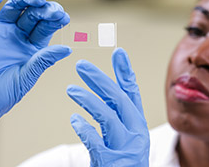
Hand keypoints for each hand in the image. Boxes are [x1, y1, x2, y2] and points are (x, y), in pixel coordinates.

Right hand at [0, 0, 70, 154]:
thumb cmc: (5, 92)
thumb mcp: (28, 75)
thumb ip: (44, 60)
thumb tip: (68, 48)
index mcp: (34, 46)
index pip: (47, 27)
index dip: (55, 19)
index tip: (63, 16)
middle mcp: (19, 36)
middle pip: (33, 14)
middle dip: (43, 9)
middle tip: (52, 9)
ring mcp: (0, 31)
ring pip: (13, 7)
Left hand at [67, 48, 148, 166]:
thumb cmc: (124, 163)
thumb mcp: (125, 137)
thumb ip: (116, 117)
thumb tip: (99, 93)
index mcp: (138, 125)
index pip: (133, 93)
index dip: (125, 72)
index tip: (118, 52)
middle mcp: (136, 133)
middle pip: (119, 100)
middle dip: (101, 80)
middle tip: (82, 65)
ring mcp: (126, 148)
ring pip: (109, 117)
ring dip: (89, 100)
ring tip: (71, 89)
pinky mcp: (113, 162)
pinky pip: (96, 142)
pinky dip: (84, 129)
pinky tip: (73, 120)